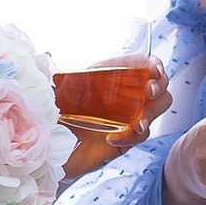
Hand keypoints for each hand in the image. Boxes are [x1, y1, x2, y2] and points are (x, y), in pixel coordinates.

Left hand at [61, 53, 172, 183]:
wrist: (49, 148)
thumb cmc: (52, 115)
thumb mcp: (53, 90)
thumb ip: (52, 73)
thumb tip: (46, 56)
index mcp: (110, 75)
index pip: (141, 63)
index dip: (153, 64)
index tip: (155, 69)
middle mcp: (123, 94)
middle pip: (158, 86)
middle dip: (159, 87)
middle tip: (149, 93)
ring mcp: (127, 117)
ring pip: (155, 111)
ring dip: (152, 115)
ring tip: (137, 124)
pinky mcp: (125, 139)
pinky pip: (139, 137)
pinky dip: (130, 137)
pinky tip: (111, 138)